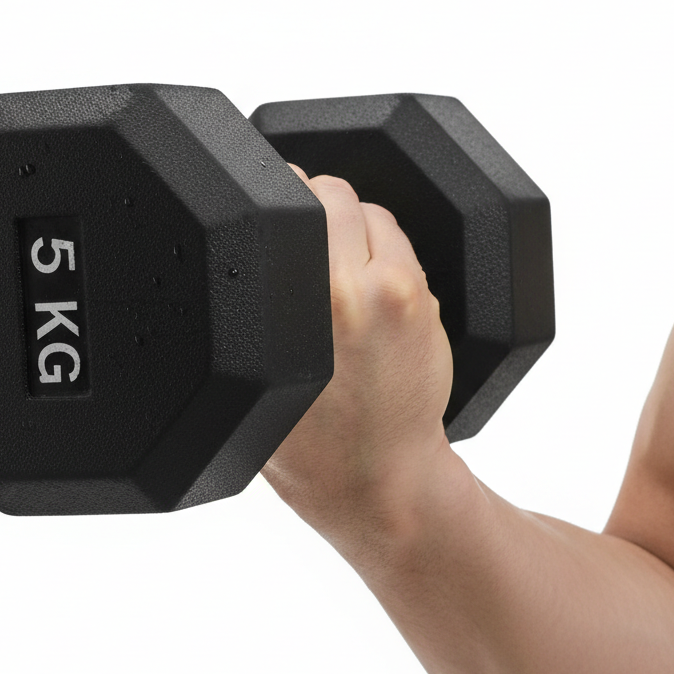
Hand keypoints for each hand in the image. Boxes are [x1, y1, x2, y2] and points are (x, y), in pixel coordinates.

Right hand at [262, 167, 453, 545]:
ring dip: (353, 226)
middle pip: (329, 191)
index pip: (284, 200)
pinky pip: (400, 243)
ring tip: (339, 270)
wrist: (382, 482)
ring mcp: (392, 291)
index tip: (270, 198)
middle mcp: (342, 290)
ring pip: (369, 211)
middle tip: (304, 236)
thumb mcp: (254, 380)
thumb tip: (250, 242)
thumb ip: (251, 306)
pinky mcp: (423, 300)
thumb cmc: (311, 449)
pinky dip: (384, 252)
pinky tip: (368, 287)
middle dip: (313, 203)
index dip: (276, 191)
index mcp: (288, 308)